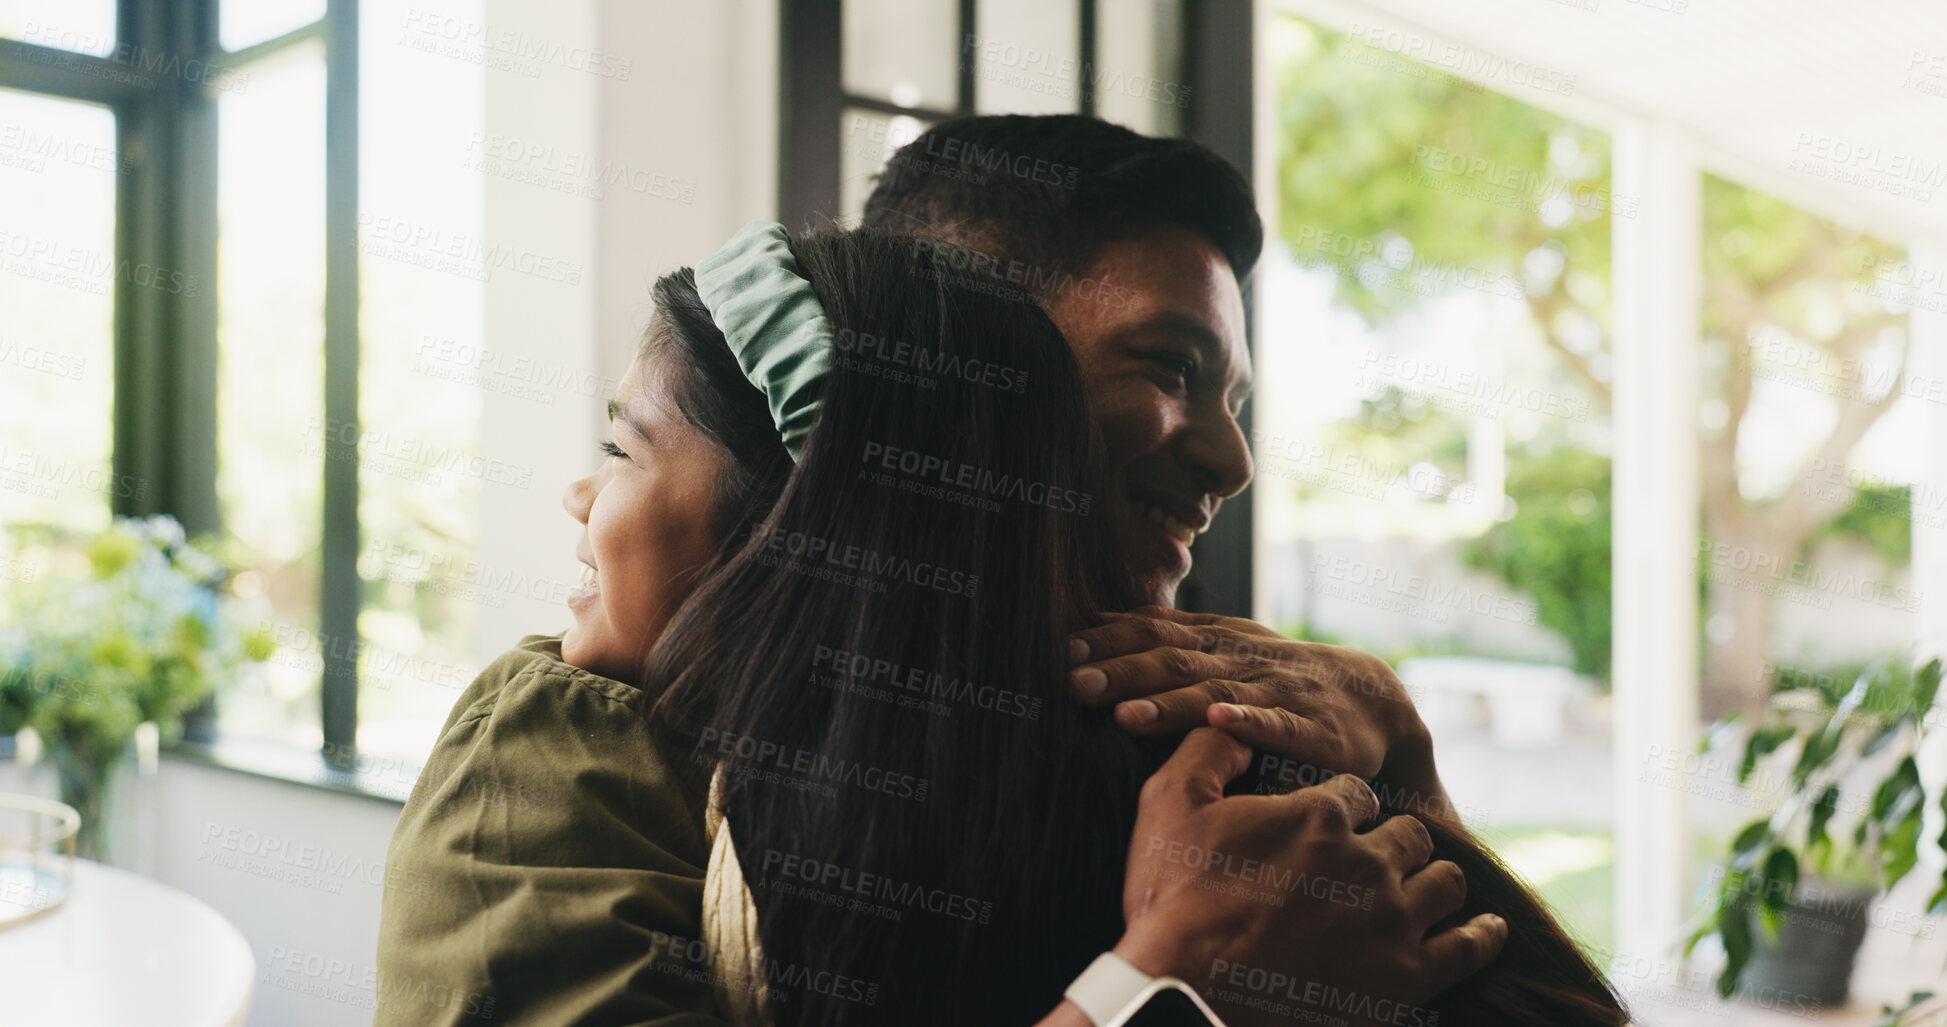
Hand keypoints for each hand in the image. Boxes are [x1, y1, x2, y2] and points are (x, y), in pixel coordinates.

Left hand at [1068, 606, 1452, 818]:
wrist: (1373, 700)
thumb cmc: (1282, 678)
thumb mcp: (1227, 648)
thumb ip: (1171, 638)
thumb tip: (1097, 624)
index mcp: (1216, 640)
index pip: (1155, 631)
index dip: (1110, 639)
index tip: (1064, 649)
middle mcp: (1240, 660)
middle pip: (1173, 661)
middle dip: (1122, 671)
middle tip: (1074, 683)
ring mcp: (1274, 692)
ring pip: (1214, 693)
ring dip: (1168, 704)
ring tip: (1125, 716)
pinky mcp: (1310, 728)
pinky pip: (1276, 724)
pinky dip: (1247, 722)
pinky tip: (1220, 723)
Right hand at [1111, 729, 1505, 1026]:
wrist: (1184, 992)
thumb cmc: (1171, 900)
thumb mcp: (1168, 803)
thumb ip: (1209, 750)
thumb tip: (1232, 722)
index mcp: (1320, 814)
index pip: (1357, 795)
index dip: (1343, 809)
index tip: (1329, 827)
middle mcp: (1369, 860)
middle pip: (1409, 836)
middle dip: (1392, 843)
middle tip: (1369, 865)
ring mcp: (1394, 920)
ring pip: (1445, 884)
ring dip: (1431, 883)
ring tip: (1418, 894)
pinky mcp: (1409, 978)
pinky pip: (1470, 947)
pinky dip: (1482, 935)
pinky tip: (1486, 929)